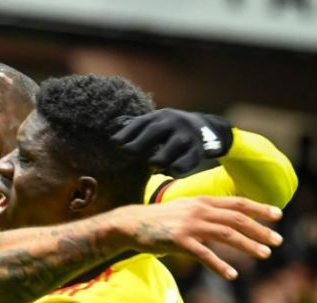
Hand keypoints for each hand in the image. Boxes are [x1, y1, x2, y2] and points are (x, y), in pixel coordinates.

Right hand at [107, 196, 282, 279]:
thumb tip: (228, 219)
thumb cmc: (160, 220)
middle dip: (260, 230)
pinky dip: (220, 265)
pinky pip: (204, 254)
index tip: (278, 215)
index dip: (259, 208)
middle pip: (237, 219)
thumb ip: (205, 212)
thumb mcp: (185, 209)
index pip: (237, 203)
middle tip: (277, 241)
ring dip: (248, 245)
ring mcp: (189, 225)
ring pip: (226, 234)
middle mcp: (199, 210)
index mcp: (202, 201)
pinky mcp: (179, 241)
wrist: (132, 224)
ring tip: (264, 254)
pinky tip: (232, 275)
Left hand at [111, 108, 232, 172]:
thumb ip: (133, 126)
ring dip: (158, 159)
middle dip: (138, 144)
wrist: (206, 127)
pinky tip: (169, 170)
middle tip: (128, 153)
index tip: (115, 143)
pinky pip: (184, 163)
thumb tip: (110, 129)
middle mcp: (173, 124)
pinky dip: (175, 169)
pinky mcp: (197, 152)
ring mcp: (186, 137)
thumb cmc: (170, 128)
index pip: (140, 123)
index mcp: (159, 117)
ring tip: (152, 164)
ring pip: (170, 148)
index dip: (126, 133)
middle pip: (154, 132)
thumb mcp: (154, 122)